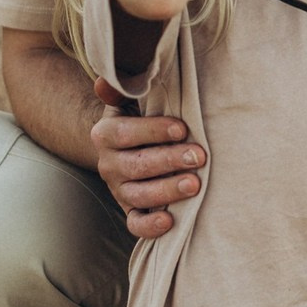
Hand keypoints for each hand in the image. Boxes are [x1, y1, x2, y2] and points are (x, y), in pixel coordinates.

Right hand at [91, 77, 203, 238]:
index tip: (182, 128)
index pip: (125, 133)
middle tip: (199, 156)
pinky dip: (150, 226)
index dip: (153, 131)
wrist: (133, 145)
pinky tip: (170, 220)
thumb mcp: (133, 99)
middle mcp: (109, 164)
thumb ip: (123, 88)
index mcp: (106, 133)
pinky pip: (135, 224)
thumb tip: (106, 80)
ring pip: (137, 195)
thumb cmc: (143, 116)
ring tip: (195, 184)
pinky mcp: (130, 210)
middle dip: (169, 161)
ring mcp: (119, 190)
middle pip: (136, 166)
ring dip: (166, 191)